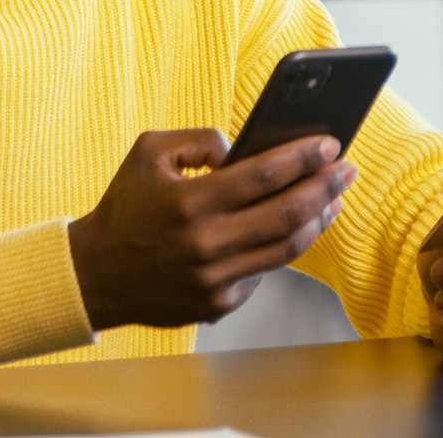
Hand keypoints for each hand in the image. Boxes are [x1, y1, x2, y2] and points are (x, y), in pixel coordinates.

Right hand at [68, 129, 356, 330]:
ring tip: (333, 200)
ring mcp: (214, 279)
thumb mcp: (148, 152)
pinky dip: (281, 248)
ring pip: (286, 249)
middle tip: (346, 170)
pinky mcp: (217, 304)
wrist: (96, 274)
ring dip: (317, 221)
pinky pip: (263, 273)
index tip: (329, 144)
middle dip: (326, 187)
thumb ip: (198, 139)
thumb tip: (241, 147)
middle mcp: (205, 243)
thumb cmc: (125, 207)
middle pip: (286, 213)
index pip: (262, 174)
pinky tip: (294, 230)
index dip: (302, 157)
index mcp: (189, 202)